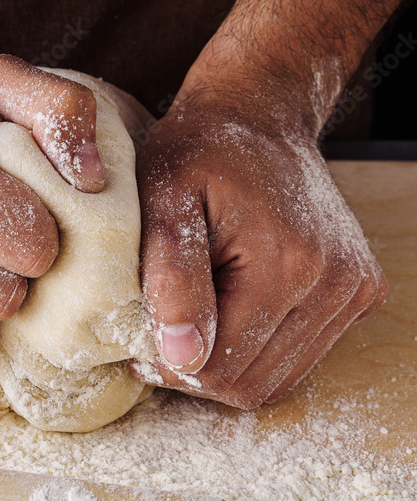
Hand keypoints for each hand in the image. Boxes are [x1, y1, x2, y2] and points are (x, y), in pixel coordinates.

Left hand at [132, 78, 386, 408]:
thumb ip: (170, 279)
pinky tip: (233, 305)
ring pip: (276, 380)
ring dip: (228, 361)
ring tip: (197, 312)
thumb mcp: (164, 199)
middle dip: (197, 368)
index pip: (219, 370)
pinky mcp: (360, 292)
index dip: (169, 365)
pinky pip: (298, 358)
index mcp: (289, 264)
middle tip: (163, 326)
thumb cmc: (199, 153)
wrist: (259, 116)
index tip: (139, 334)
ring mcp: (354, 291)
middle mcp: (336, 284)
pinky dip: (259, 349)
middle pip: (251, 384)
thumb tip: (180, 358)